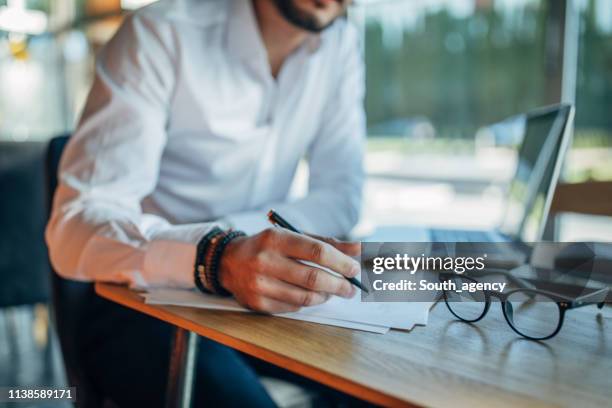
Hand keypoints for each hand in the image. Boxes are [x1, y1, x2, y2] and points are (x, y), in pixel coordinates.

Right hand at [219, 228, 359, 312]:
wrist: (229, 262)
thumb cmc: (269, 247)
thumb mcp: (294, 237)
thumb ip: (327, 243)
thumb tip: (359, 249)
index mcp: (276, 239)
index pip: (317, 252)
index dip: (341, 262)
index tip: (354, 269)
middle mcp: (265, 261)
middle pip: (313, 278)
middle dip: (339, 285)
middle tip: (351, 288)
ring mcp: (259, 285)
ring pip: (305, 297)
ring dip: (325, 296)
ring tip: (332, 292)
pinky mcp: (257, 304)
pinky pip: (293, 308)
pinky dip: (307, 303)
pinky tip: (311, 296)